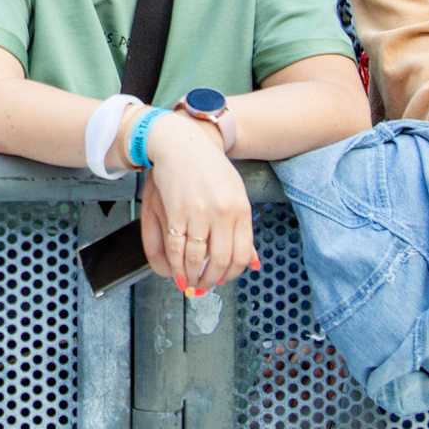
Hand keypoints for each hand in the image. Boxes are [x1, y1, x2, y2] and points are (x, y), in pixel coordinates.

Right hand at [139, 116, 255, 293]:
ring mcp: (199, 213)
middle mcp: (222, 213)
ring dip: (190, 276)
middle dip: (210, 279)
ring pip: (196, 259)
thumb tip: (253, 263)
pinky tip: (175, 270)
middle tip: (204, 284)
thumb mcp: (236, 194)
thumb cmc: (209, 167)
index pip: (242, 255)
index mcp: (241, 209)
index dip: (231, 274)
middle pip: (220, 261)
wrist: (182, 143)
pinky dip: (175, 265)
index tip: (223, 279)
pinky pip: (177, 248)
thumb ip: (243, 230)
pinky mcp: (177, 212)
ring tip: (188, 281)